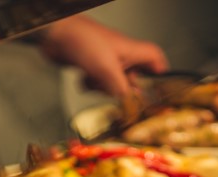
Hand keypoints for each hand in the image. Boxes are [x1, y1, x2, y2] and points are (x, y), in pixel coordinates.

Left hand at [37, 16, 168, 98]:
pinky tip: (83, 80)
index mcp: (129, 51)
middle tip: (121, 96)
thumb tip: (128, 101)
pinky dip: (90, 84)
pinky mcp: (90, 64)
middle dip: (125, 89)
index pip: (154, 57)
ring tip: (95, 82)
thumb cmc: (83, 41)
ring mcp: (104, 59)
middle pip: (132, 76)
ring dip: (104, 88)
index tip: (161, 85)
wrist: (56, 34)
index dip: (160, 70)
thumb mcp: (107, 70)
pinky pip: (96, 81)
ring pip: (112, 82)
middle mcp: (119, 55)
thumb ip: (120, 89)